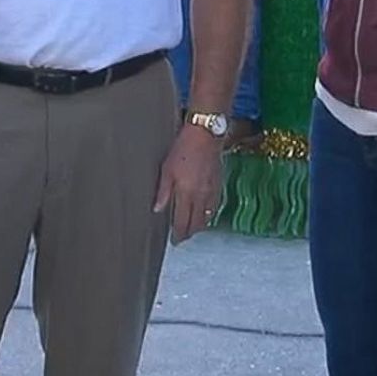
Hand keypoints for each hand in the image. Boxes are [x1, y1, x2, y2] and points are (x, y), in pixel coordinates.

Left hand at [153, 123, 222, 243]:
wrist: (206, 135)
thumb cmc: (184, 148)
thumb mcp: (167, 169)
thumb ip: (163, 191)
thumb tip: (158, 209)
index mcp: (187, 193)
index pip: (183, 222)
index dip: (179, 234)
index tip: (175, 241)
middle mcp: (201, 196)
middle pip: (197, 223)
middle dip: (190, 232)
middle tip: (183, 237)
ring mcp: (212, 191)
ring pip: (208, 217)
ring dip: (200, 225)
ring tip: (193, 228)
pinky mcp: (218, 184)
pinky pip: (215, 206)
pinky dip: (209, 214)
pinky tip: (205, 213)